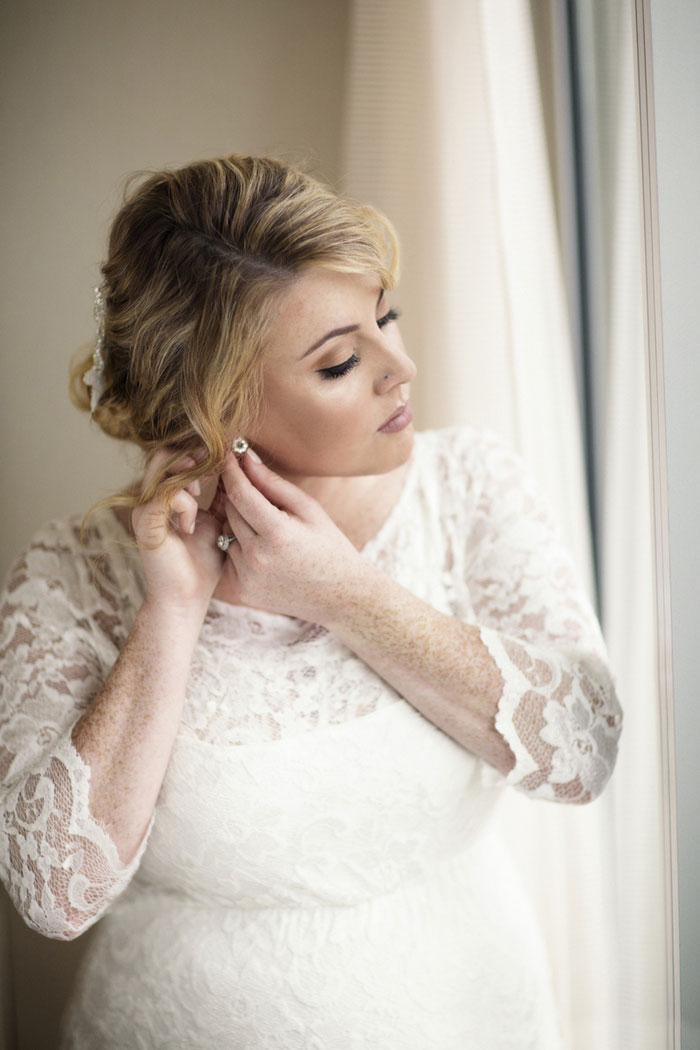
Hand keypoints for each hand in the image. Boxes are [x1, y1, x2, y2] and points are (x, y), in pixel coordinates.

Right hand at [132, 448, 224, 618]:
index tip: (224, 457)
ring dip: (188, 474)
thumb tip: (237, 472)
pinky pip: (165, 495)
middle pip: (165, 453)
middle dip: (193, 455)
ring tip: (201, 495)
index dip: (199, 452)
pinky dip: (185, 504)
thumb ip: (221, 498)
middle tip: (214, 465)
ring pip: (162, 466)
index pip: (176, 456)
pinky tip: (191, 525)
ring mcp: (145, 508)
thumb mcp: (217, 522)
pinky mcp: (145, 523)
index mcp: (166, 496)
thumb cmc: (203, 564)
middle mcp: (151, 497)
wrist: (186, 599)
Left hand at [213, 450, 362, 622]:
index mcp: (277, 533)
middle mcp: (257, 557)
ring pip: (226, 534)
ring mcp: (247, 577)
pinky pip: (228, 557)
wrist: (339, 596)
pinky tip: (265, 552)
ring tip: (269, 530)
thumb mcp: (308, 509)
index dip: (231, 471)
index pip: (240, 493)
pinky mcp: (241, 591)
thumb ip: (273, 483)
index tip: (228, 456)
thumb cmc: (328, 545)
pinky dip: (240, 548)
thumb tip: (244, 457)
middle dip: (238, 496)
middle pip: (230, 511)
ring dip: (239, 524)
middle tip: (255, 491)